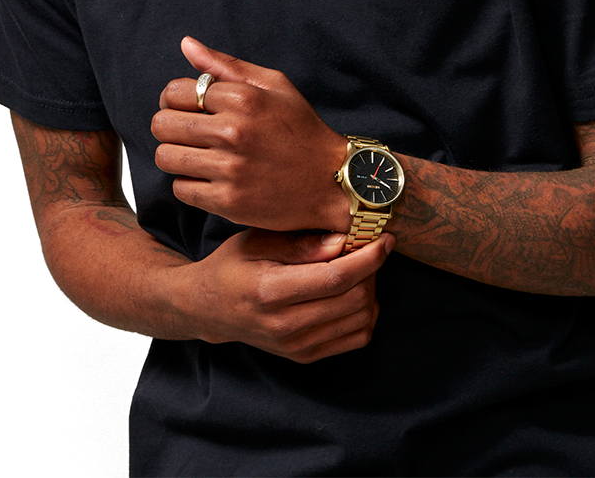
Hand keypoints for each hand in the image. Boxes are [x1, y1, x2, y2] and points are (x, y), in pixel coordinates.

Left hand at [152, 37, 350, 231]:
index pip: (174, 92)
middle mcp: (234, 132)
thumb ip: (225, 65)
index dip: (175, 100)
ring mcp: (230, 169)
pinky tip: (210, 177)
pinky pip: (181, 189)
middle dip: (170, 126)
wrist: (331, 182)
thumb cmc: (301, 129)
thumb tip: (185, 44)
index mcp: (243, 98)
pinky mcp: (228, 201)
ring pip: (166, 158)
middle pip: (162, 125)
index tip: (188, 108)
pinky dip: (190, 183)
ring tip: (197, 154)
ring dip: (176, 156)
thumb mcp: (273, 85)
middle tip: (188, 132)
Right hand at [189, 228, 391, 362]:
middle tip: (366, 248)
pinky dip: (365, 313)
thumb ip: (300, 244)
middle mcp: (285, 326)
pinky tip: (352, 292)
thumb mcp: (256, 241)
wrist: (209, 308)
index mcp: (271, 292)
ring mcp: (296, 346)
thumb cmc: (233, 266)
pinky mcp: (305, 356)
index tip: (385, 238)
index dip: (368, 258)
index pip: (335, 278)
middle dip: (371, 270)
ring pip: (361, 321)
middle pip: (354, 300)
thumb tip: (342, 242)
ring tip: (357, 268)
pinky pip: (355, 338)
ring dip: (370, 290)